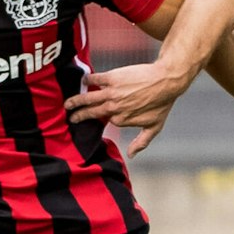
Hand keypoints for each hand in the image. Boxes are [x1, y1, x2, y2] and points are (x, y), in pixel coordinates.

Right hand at [64, 63, 187, 153]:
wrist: (166, 80)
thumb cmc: (162, 103)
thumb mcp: (154, 127)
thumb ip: (141, 142)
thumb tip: (131, 155)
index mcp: (120, 120)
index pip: (104, 121)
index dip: (95, 121)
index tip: (87, 121)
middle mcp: (113, 108)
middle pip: (90, 112)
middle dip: (78, 115)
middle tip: (69, 117)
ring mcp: (111, 93)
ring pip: (88, 98)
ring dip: (75, 101)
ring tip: (66, 104)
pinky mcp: (112, 78)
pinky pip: (95, 79)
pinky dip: (87, 80)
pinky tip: (83, 81)